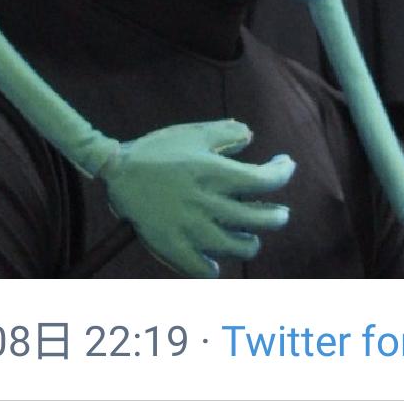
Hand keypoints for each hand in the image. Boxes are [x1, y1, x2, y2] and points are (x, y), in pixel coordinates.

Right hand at [101, 120, 293, 276]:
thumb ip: (225, 133)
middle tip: (278, 212)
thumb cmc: (157, 150)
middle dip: (278, 216)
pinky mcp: (175, 249)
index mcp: (216, 174)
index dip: (284, 173)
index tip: (285, 167)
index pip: (267, 181)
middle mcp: (210, 205)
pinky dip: (214, 267)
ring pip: (240, 248)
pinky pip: (205, 271)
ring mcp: (193, 230)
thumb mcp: (193, 133)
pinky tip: (214, 259)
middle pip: (262, 220)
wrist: (118, 172)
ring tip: (249, 236)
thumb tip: (251, 137)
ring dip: (251, 242)